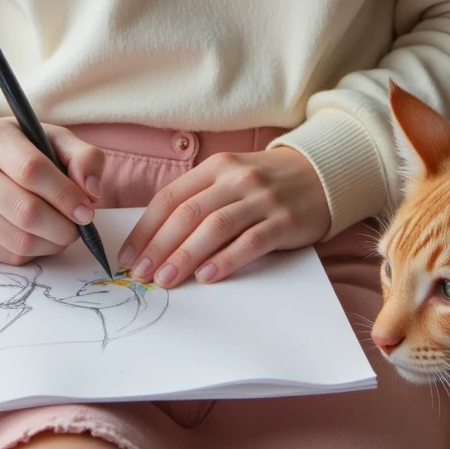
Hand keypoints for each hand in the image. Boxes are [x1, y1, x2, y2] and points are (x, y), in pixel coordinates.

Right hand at [0, 117, 105, 263]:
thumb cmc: (19, 151)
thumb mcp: (51, 138)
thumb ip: (82, 156)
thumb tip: (91, 192)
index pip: (31, 170)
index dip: (65, 194)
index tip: (88, 209)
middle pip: (26, 212)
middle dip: (64, 225)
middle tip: (80, 224)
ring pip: (21, 241)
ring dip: (54, 242)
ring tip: (64, 229)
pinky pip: (11, 256)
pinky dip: (37, 251)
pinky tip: (41, 235)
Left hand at [116, 147, 329, 288]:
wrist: (321, 175)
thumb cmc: (265, 183)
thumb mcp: (230, 178)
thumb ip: (199, 200)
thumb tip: (157, 241)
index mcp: (216, 167)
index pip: (171, 197)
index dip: (146, 228)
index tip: (128, 255)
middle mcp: (236, 179)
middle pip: (188, 214)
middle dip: (159, 246)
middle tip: (140, 274)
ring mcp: (261, 199)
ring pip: (215, 228)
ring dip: (185, 256)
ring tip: (166, 280)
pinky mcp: (284, 221)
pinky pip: (250, 241)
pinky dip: (227, 260)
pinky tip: (208, 276)